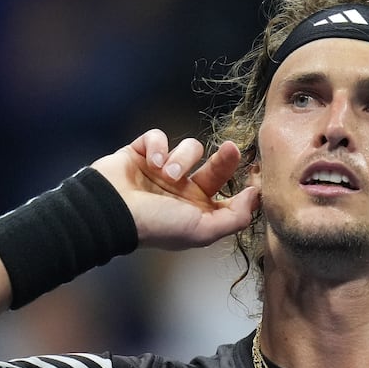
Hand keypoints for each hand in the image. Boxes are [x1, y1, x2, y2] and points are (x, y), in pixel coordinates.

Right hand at [91, 129, 260, 249]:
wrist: (111, 212)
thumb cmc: (157, 225)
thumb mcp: (202, 230)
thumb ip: (235, 218)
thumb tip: (256, 197)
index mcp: (199, 210)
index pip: (230, 193)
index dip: (244, 183)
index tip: (254, 171)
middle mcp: (183, 190)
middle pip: (216, 166)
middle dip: (225, 158)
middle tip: (231, 149)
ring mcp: (162, 170)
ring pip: (189, 148)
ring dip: (180, 158)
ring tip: (166, 173)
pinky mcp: (142, 152)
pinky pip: (157, 137)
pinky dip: (156, 146)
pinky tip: (150, 160)